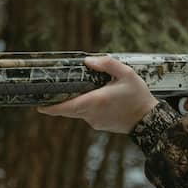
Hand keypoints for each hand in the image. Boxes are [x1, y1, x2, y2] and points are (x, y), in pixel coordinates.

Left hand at [37, 55, 159, 133]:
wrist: (149, 120)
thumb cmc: (138, 96)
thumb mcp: (126, 73)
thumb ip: (106, 64)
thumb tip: (88, 61)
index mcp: (96, 101)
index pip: (67, 107)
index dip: (51, 108)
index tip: (39, 106)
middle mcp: (92, 114)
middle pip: (68, 109)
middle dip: (59, 101)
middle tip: (52, 92)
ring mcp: (95, 122)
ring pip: (78, 111)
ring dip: (78, 101)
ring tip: (90, 89)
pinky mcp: (99, 126)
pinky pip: (87, 115)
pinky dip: (87, 106)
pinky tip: (100, 98)